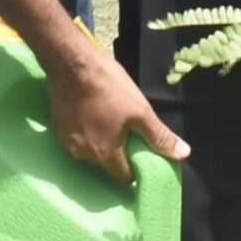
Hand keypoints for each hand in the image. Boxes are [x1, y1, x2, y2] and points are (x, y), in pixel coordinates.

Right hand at [41, 43, 187, 186]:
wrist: (71, 63)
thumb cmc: (108, 87)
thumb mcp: (140, 111)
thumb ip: (159, 136)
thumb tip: (183, 154)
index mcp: (106, 155)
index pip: (124, 177)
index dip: (134, 168)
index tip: (139, 154)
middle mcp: (83, 155)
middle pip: (106, 163)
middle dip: (116, 152)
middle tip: (125, 130)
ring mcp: (66, 142)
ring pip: (89, 150)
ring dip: (98, 140)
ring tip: (107, 119)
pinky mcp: (56, 128)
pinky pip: (75, 138)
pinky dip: (83, 130)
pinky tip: (89, 113)